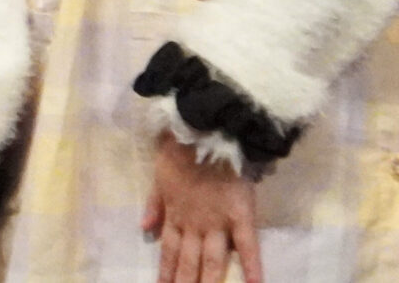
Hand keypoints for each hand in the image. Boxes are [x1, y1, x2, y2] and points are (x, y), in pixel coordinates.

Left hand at [143, 132, 262, 282]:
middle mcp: (195, 223)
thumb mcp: (159, 175)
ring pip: (213, 260)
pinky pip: (248, 244)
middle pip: (189, 261)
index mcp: (176, 213)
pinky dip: (253, 266)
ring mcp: (218, 221)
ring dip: (208, 281)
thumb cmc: (180, 150)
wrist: (205, 130)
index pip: (170, 251)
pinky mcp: (240, 214)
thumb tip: (145, 230)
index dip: (166, 271)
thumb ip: (153, 203)